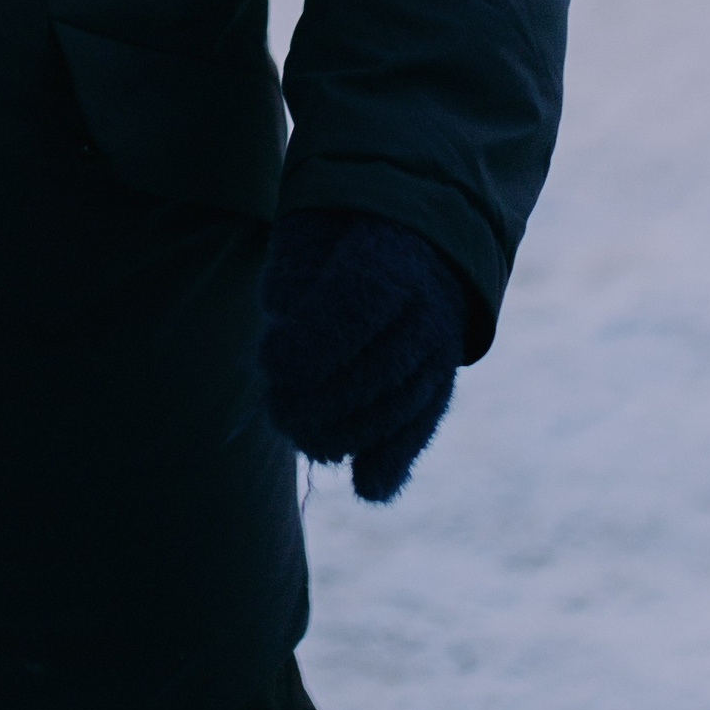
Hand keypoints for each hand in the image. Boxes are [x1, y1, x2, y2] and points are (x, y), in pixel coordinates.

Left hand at [259, 207, 468, 502]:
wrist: (408, 232)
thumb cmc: (338, 227)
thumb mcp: (310, 225)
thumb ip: (294, 268)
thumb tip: (280, 316)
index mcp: (392, 255)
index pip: (356, 306)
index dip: (311, 342)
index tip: (270, 364)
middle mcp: (428, 306)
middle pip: (375, 367)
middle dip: (319, 397)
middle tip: (277, 407)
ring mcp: (439, 349)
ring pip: (398, 404)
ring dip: (346, 429)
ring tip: (301, 435)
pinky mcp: (438, 382)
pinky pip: (422, 424)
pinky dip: (396, 457)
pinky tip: (368, 485)